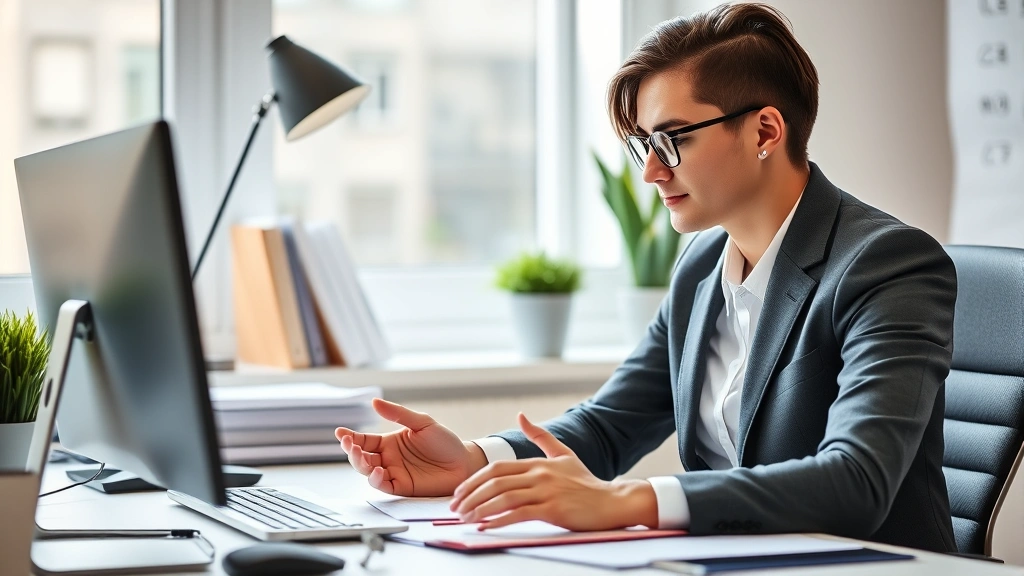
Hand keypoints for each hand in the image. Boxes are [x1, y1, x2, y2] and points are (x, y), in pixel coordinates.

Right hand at [336, 398, 487, 495]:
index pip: (364, 440)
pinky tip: (378, 471)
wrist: (464, 462)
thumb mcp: (422, 423)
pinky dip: (376, 480)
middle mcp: (388, 458)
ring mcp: (394, 473)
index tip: (340, 432)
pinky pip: (383, 485)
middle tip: (349, 444)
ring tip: (361, 456)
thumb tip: (374, 402)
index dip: (350, 437)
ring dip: (360, 464)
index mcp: (390, 442)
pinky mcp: (401, 487)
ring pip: (367, 471)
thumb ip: (398, 414)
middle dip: (352, 451)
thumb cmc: (445, 442)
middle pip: (361, 457)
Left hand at [448, 413, 658, 530]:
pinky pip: (520, 514)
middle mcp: (540, 474)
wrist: (612, 501)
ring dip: (481, 509)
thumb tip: (521, 415)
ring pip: (504, 498)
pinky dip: (499, 521)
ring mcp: (546, 492)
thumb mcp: (563, 454)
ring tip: (465, 519)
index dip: (474, 480)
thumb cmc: (586, 481)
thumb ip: (540, 436)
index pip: (497, 468)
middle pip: (496, 482)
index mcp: (537, 463)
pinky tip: (486, 527)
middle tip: (455, 508)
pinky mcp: (553, 510)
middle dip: (471, 495)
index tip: (460, 492)